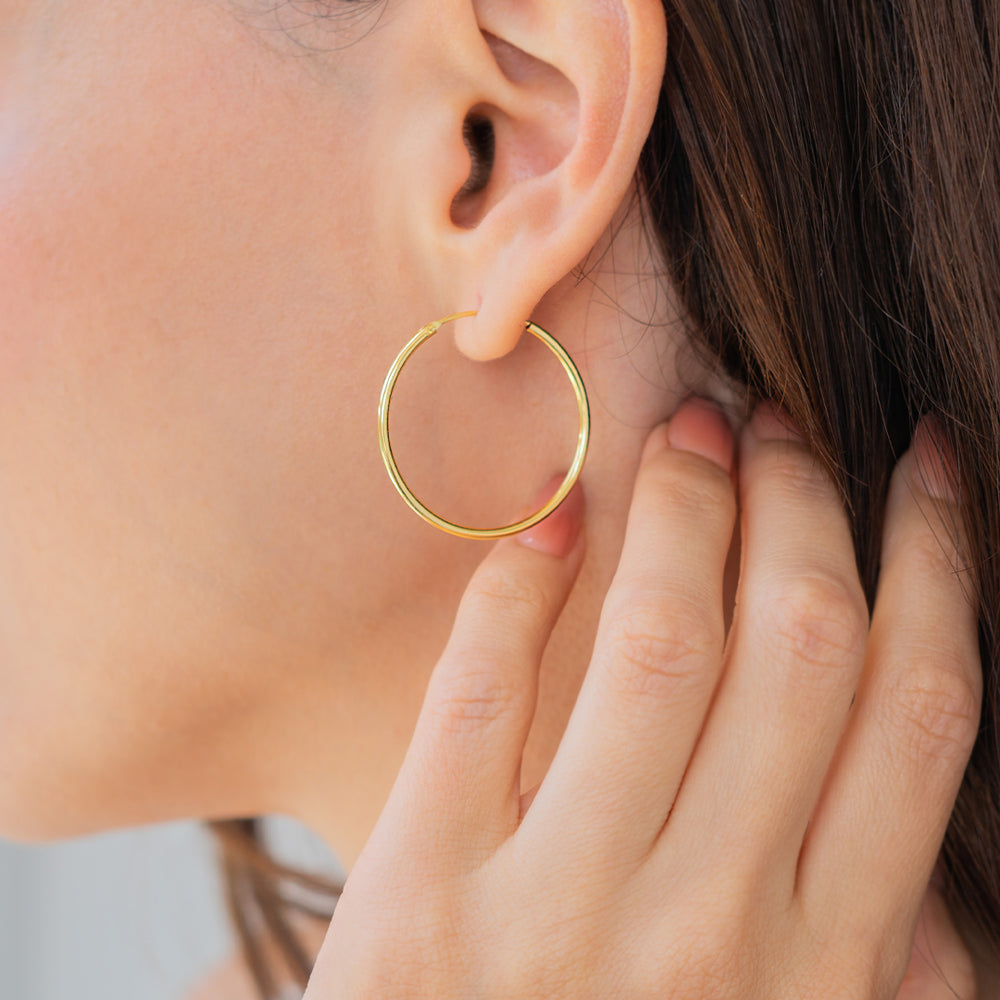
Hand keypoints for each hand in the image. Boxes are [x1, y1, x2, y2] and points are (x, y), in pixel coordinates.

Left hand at [306, 398, 980, 998]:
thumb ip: (871, 959)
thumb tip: (919, 820)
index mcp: (821, 966)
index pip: (913, 710)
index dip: (931, 560)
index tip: (916, 462)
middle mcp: (709, 932)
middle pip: (794, 648)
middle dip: (800, 503)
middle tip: (778, 420)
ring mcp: (559, 912)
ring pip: (656, 646)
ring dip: (683, 510)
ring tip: (688, 430)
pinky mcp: (424, 900)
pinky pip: (482, 693)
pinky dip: (521, 587)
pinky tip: (556, 521)